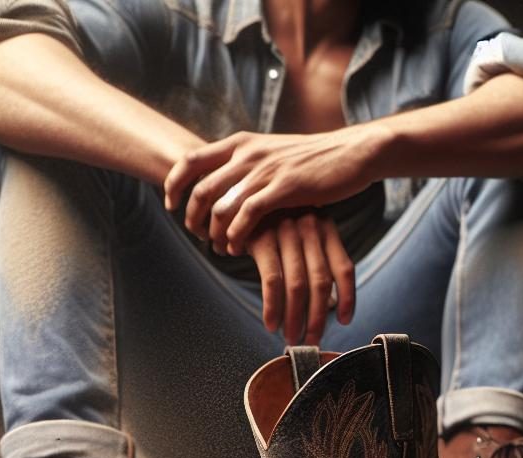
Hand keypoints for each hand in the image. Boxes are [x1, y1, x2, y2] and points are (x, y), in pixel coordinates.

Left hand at [164, 126, 385, 255]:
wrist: (350, 154)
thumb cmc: (314, 160)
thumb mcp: (273, 154)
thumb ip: (249, 164)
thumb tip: (229, 184)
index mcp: (241, 143)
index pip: (190, 160)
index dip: (173, 185)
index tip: (172, 206)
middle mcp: (247, 154)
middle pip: (200, 188)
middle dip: (192, 218)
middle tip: (198, 237)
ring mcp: (265, 171)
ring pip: (220, 205)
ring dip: (215, 232)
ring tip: (219, 248)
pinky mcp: (284, 189)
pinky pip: (247, 215)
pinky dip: (237, 236)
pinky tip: (238, 249)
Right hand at [247, 212, 354, 344]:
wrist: (238, 203)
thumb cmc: (273, 224)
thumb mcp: (301, 232)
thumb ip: (317, 260)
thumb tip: (329, 305)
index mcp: (326, 228)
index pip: (345, 269)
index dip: (348, 299)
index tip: (344, 321)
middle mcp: (309, 228)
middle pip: (321, 283)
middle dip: (317, 318)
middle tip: (312, 340)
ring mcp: (286, 232)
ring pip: (297, 286)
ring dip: (295, 318)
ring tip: (292, 338)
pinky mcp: (261, 239)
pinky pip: (272, 282)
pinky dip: (273, 307)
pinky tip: (272, 324)